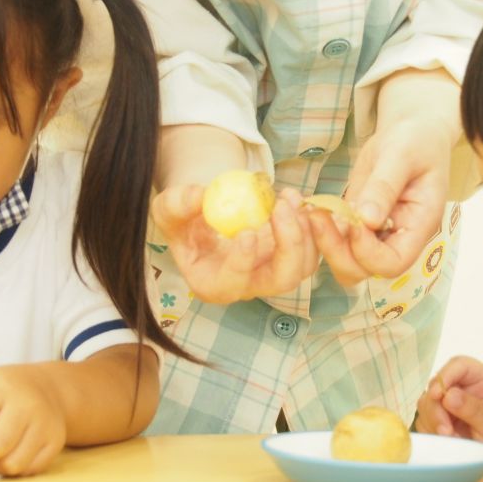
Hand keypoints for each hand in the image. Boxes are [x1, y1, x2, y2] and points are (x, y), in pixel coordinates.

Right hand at [152, 185, 318, 302]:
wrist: (207, 215)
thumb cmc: (184, 220)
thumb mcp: (170, 210)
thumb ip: (178, 204)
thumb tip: (200, 195)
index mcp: (214, 283)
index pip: (233, 282)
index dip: (243, 261)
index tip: (247, 232)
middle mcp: (248, 286)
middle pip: (281, 280)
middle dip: (289, 243)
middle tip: (282, 207)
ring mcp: (273, 272)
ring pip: (303, 266)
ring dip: (305, 232)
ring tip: (291, 197)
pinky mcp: (290, 256)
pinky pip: (312, 248)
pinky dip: (312, 226)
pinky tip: (300, 200)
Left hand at [310, 117, 450, 284]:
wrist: (411, 131)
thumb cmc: (415, 140)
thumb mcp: (401, 156)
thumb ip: (385, 187)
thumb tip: (367, 220)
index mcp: (419, 226)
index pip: (394, 262)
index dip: (369, 252)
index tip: (355, 221)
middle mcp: (397, 238)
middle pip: (364, 269)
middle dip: (337, 251)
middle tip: (318, 216)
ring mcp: (375, 233)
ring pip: (345, 260)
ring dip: (325, 243)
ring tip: (312, 211)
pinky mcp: (356, 222)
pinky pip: (336, 239)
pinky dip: (320, 229)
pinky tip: (310, 206)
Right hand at [415, 356, 482, 468]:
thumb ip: (474, 409)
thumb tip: (449, 395)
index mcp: (481, 380)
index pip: (459, 365)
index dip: (446, 375)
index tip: (438, 395)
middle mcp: (463, 388)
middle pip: (436, 385)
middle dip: (437, 408)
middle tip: (446, 431)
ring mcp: (449, 404)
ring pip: (426, 403)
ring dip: (433, 422)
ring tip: (451, 439)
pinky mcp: (439, 420)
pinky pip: (423, 421)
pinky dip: (431, 433)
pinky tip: (447, 442)